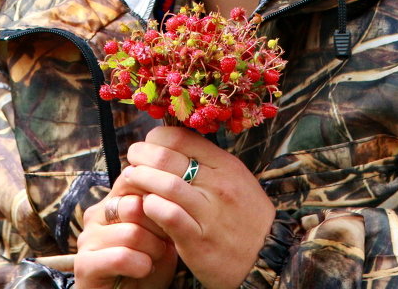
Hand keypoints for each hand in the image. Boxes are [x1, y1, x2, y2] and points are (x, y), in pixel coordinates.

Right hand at [74, 193, 176, 288]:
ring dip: (152, 251)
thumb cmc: (148, 265)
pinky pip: (120, 257)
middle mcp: (96, 215)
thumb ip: (160, 208)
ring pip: (130, 233)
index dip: (158, 197)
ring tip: (153, 259)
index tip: (171, 215)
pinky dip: (140, 266)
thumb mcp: (161, 234)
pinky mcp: (83, 265)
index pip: (133, 179)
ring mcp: (87, 239)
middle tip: (163, 242)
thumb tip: (168, 184)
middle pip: (134, 205)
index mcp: (112, 201)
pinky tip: (143, 270)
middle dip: (158, 227)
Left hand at [119, 126, 275, 288]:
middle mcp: (219, 185)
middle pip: (168, 157)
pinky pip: (168, 215)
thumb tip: (173, 145)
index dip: (156, 138)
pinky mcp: (198, 241)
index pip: (182, 138)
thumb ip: (208, 163)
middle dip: (141, 155)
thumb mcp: (236, 180)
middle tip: (132, 159)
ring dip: (140, 179)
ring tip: (131, 180)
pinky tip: (146, 205)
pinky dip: (151, 207)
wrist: (267, 259)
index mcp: (226, 166)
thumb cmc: (245, 218)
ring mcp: (209, 213)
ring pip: (165, 184)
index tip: (148, 145)